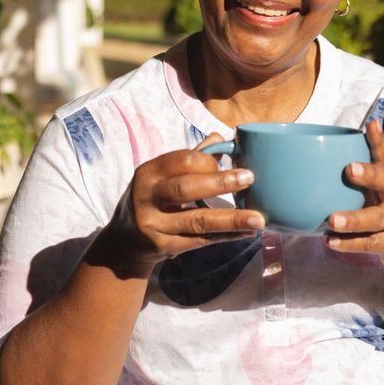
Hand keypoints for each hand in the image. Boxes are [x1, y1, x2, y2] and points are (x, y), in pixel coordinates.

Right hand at [95, 134, 265, 276]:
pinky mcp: (164, 246)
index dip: (209, 162)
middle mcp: (147, 197)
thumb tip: (222, 137)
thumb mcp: (161, 177)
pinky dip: (226, 236)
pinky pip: (201, 240)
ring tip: (258, 219)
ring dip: (232, 219)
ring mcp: (154, 224)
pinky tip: (246, 233)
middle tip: (251, 179)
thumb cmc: (152, 200)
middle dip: (221, 183)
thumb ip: (190, 158)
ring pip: (198, 220)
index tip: (232, 164)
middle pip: (186, 188)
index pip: (182, 160)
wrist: (125, 242)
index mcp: (148, 173)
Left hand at [326, 120, 383, 271]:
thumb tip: (364, 126)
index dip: (378, 141)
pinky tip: (330, 241)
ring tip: (332, 220)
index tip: (370, 126)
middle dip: (370, 175)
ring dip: (354, 219)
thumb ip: (371, 163)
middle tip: (349, 169)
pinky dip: (349, 243)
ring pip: (377, 219)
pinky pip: (369, 244)